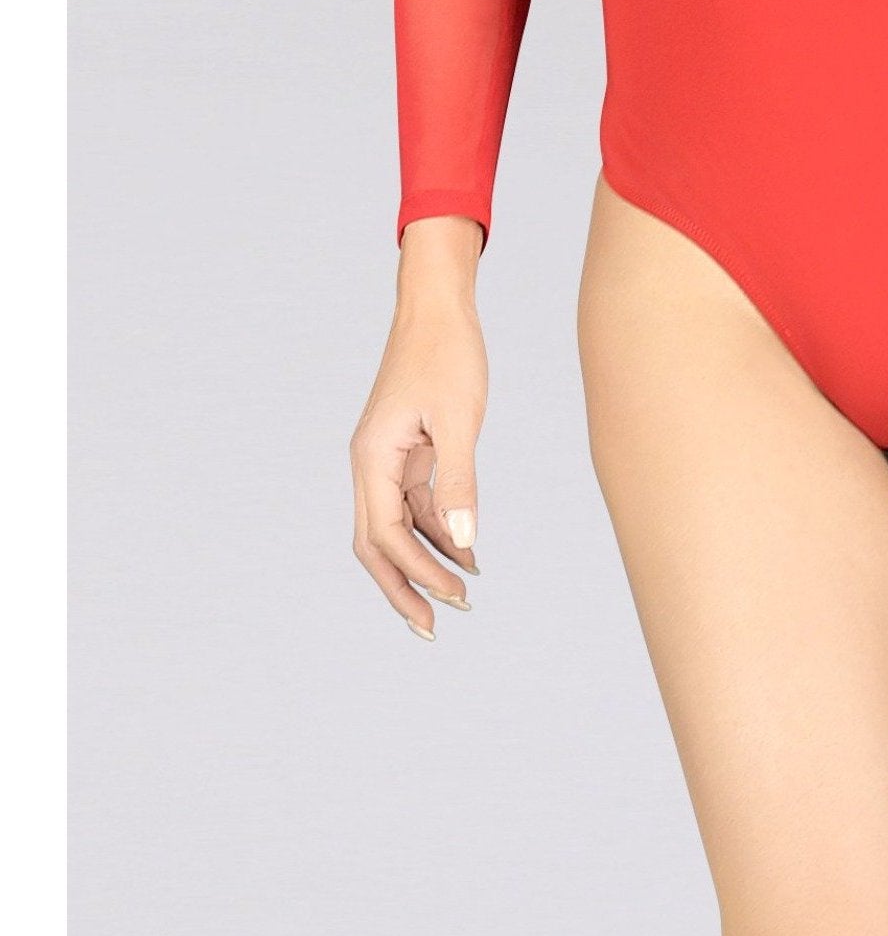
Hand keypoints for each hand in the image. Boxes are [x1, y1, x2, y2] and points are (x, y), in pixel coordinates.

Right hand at [349, 239, 486, 638]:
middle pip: (377, 544)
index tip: (453, 600)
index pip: (384, 536)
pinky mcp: (409, 453)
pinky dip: (440, 530)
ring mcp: (388, 460)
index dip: (416, 574)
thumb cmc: (447, 354)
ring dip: (428, 561)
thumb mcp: (459, 419)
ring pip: (399, 528)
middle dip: (405, 586)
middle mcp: (371, 465)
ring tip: (465, 595)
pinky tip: (468, 551)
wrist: (438, 307)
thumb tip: (464, 538)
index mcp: (371, 459)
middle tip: (437, 628)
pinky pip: (417, 505)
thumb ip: (459, 481)